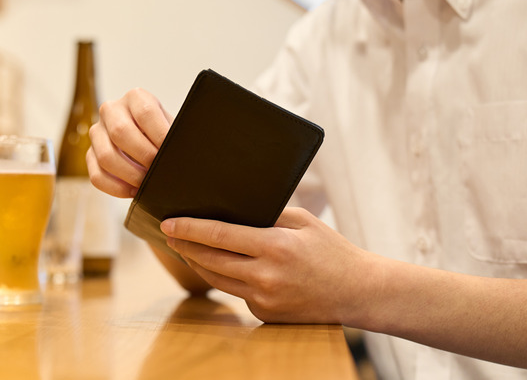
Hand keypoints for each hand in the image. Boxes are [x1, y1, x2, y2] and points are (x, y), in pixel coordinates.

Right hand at [86, 88, 172, 197]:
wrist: (150, 141)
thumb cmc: (163, 134)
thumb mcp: (171, 127)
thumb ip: (173, 135)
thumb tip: (179, 152)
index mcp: (135, 97)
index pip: (145, 112)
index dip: (159, 134)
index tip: (169, 151)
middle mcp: (111, 110)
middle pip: (120, 132)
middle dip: (143, 156)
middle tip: (159, 169)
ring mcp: (97, 132)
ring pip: (106, 156)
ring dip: (130, 175)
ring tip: (148, 183)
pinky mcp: (90, 154)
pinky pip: (97, 176)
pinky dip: (116, 188)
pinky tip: (134, 191)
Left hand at [161, 207, 373, 323]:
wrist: (358, 292)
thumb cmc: (331, 251)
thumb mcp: (302, 221)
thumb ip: (267, 215)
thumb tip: (231, 210)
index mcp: (275, 247)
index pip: (219, 236)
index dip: (189, 229)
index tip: (168, 223)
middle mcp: (266, 277)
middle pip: (209, 260)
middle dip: (185, 246)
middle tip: (170, 234)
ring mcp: (264, 300)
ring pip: (217, 280)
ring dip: (197, 263)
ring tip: (186, 248)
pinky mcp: (265, 315)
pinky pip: (237, 293)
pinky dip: (226, 278)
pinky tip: (220, 265)